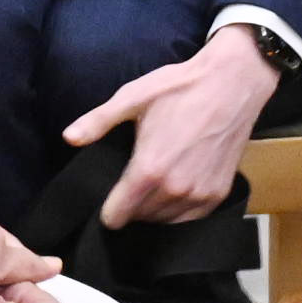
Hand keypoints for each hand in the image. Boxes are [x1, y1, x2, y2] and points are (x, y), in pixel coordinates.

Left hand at [62, 27, 282, 225]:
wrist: (233, 82)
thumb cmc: (181, 87)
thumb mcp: (132, 97)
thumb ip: (97, 121)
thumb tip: (68, 138)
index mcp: (149, 170)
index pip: (116, 216)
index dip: (107, 209)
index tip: (109, 195)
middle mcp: (175, 189)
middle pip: (140, 219)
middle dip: (131, 206)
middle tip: (133, 182)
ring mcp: (200, 194)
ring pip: (165, 220)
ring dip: (155, 209)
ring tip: (154, 184)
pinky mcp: (219, 193)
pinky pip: (190, 218)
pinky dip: (180, 209)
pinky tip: (176, 188)